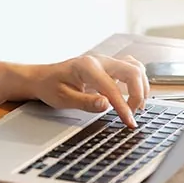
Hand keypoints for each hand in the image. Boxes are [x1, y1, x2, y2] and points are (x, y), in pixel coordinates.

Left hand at [30, 55, 149, 127]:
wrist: (42, 77)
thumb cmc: (50, 86)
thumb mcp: (63, 98)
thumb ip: (85, 102)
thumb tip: (106, 105)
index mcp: (87, 67)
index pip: (112, 88)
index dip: (123, 107)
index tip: (129, 122)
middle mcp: (99, 60)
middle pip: (132, 71)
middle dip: (138, 94)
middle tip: (132, 114)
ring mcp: (105, 61)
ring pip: (135, 67)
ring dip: (141, 86)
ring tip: (136, 106)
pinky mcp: (108, 66)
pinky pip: (130, 67)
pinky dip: (138, 80)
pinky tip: (135, 93)